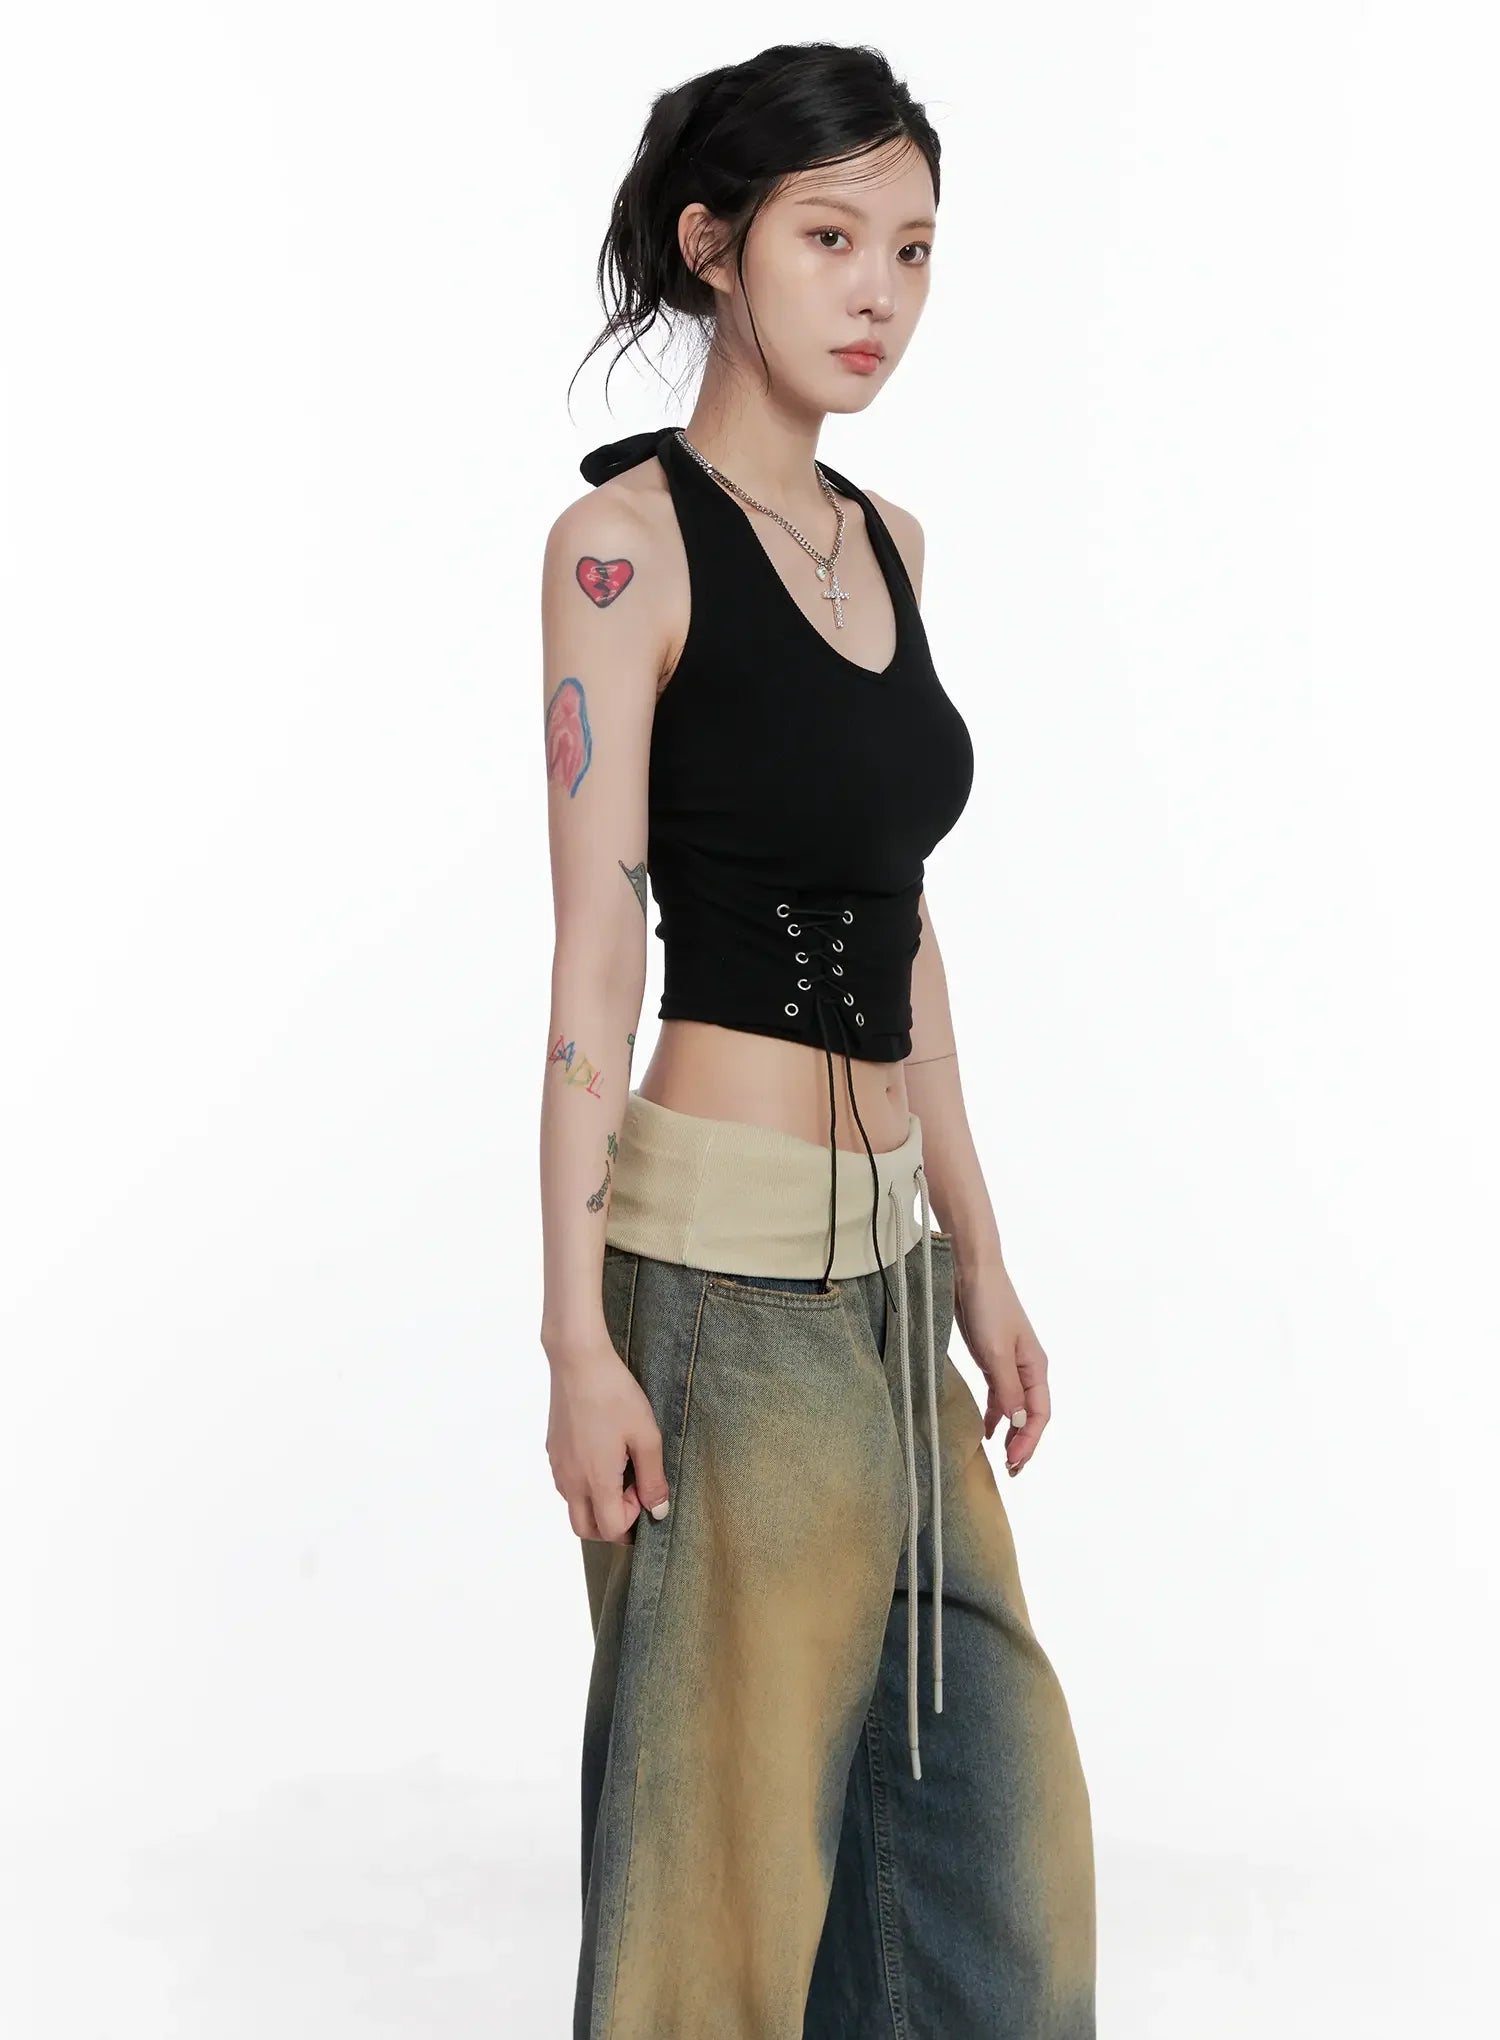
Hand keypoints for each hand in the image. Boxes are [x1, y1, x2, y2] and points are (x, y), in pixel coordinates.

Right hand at [546, 1337, 670, 1542]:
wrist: (578, 1362)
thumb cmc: (615, 1396)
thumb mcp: (646, 1436)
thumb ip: (653, 1479)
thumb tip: (658, 1511)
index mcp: (596, 1480)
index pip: (611, 1529)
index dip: (633, 1519)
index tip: (644, 1488)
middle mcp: (571, 1480)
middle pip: (586, 1529)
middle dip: (612, 1524)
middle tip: (632, 1494)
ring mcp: (557, 1466)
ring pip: (574, 1507)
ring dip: (597, 1504)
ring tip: (619, 1471)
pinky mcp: (552, 1451)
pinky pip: (566, 1484)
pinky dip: (584, 1486)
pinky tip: (602, 1454)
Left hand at [952, 1253, 1050, 1473]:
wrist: (972, 1272)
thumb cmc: (988, 1307)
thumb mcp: (996, 1353)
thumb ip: (1008, 1390)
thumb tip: (1019, 1424)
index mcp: (1036, 1367)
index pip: (1040, 1414)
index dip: (1030, 1441)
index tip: (1014, 1463)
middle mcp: (1028, 1368)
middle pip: (1031, 1414)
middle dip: (1024, 1443)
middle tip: (1011, 1470)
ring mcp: (1010, 1363)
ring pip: (1015, 1406)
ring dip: (1011, 1431)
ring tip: (1001, 1457)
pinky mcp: (992, 1358)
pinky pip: (999, 1394)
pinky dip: (995, 1413)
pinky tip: (986, 1429)